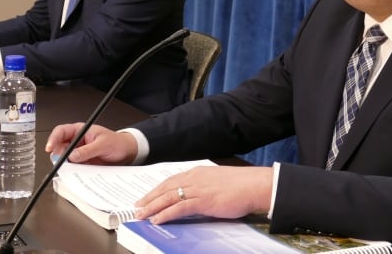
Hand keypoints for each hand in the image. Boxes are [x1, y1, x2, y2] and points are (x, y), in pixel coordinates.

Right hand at [45, 123, 137, 164]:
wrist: (126, 152)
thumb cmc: (117, 142)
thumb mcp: (103, 144)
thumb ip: (87, 150)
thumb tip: (72, 155)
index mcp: (80, 130)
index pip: (61, 132)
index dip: (53, 139)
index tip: (50, 148)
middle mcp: (77, 141)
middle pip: (59, 147)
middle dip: (57, 154)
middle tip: (61, 162)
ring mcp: (79, 153)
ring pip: (65, 159)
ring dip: (65, 164)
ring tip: (70, 168)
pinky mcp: (82, 163)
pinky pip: (73, 168)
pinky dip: (72, 171)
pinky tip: (75, 173)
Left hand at [135, 166, 272, 224]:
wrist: (254, 185)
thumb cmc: (241, 185)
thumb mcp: (218, 182)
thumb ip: (204, 188)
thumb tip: (196, 198)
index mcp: (198, 172)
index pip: (171, 180)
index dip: (157, 189)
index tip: (147, 196)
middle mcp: (194, 178)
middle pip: (165, 188)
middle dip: (149, 198)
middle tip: (137, 206)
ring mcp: (198, 189)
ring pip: (168, 197)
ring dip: (152, 206)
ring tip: (141, 215)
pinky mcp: (203, 201)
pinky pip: (179, 208)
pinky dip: (166, 214)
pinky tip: (157, 219)